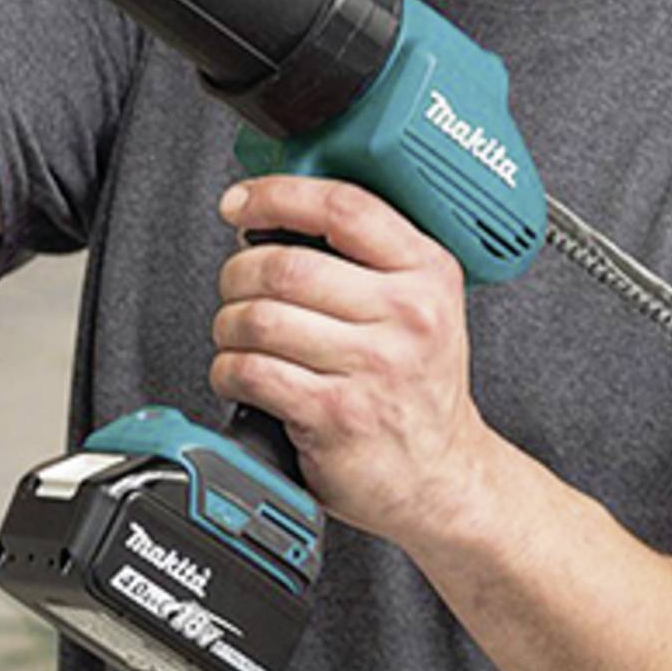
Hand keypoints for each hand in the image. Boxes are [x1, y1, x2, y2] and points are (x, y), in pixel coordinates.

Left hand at [208, 173, 495, 547]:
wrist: (443, 475)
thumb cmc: (419, 385)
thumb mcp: (422, 301)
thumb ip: (367, 253)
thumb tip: (276, 211)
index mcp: (427, 272)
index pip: (342, 207)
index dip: (277, 195)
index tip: (240, 202)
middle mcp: (407, 315)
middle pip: (286, 264)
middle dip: (238, 273)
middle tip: (236, 287)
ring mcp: (373, 367)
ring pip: (260, 317)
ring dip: (228, 324)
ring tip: (238, 335)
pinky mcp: (336, 415)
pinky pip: (252, 372)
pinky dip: (228, 370)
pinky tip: (241, 374)